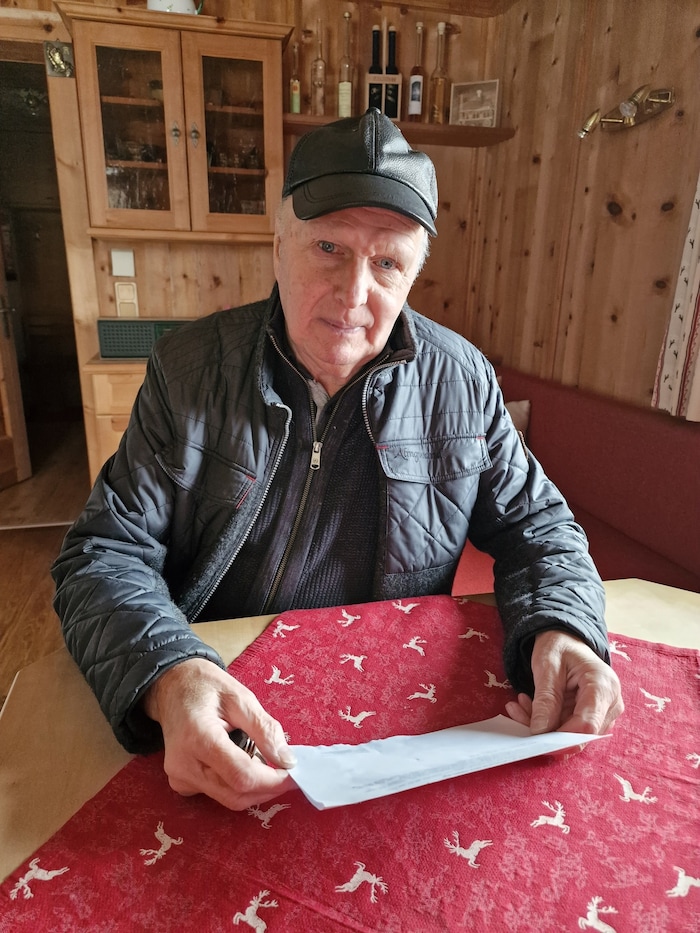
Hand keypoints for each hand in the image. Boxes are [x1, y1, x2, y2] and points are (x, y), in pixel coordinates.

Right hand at [143, 658, 296, 809]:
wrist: (172, 688)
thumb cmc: (205, 687)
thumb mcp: (240, 697)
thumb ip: (264, 729)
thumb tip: (287, 760)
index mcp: (197, 738)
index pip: (240, 776)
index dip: (272, 780)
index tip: (294, 773)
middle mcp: (184, 765)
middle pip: (235, 794)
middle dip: (268, 788)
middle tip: (289, 772)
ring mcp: (180, 777)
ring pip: (228, 797)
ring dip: (255, 786)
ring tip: (267, 760)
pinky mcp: (182, 784)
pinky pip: (218, 792)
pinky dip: (239, 783)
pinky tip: (244, 760)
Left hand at [505, 630, 623, 736]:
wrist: (567, 640)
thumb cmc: (559, 646)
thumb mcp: (547, 666)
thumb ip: (546, 699)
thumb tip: (539, 732)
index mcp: (603, 686)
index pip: (587, 725)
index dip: (561, 739)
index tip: (533, 736)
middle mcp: (610, 704)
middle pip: (580, 734)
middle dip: (546, 730)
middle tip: (516, 710)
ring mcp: (603, 713)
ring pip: (571, 735)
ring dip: (542, 726)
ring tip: (520, 703)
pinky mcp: (592, 717)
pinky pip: (568, 730)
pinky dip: (546, 723)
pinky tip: (528, 706)